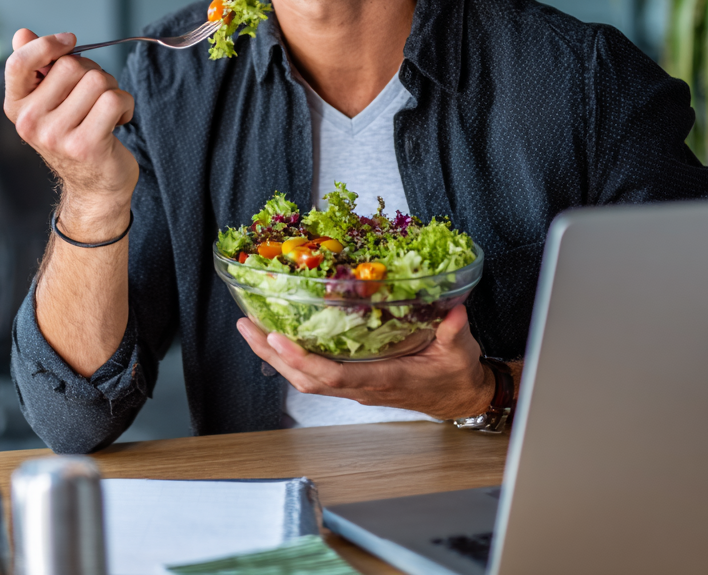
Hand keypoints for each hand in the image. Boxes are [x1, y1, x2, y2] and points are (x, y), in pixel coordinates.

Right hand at [3, 28, 137, 238]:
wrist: (95, 187)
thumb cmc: (75, 136)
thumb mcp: (51, 103)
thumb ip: (38, 68)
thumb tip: (22, 33)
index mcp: (17, 107)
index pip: (19, 62)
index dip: (47, 44)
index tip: (70, 41)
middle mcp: (31, 122)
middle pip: (72, 66)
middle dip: (93, 72)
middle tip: (95, 97)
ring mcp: (57, 136)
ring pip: (98, 80)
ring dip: (112, 90)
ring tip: (107, 112)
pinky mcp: (86, 144)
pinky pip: (115, 100)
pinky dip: (126, 105)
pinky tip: (119, 121)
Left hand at [237, 305, 494, 419]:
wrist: (460, 398)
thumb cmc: (456, 375)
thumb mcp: (460, 350)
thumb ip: (454, 330)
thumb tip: (453, 309)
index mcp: (385, 379)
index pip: (335, 376)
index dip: (303, 360)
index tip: (277, 339)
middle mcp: (363, 386)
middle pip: (307, 379)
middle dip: (273, 355)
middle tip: (247, 327)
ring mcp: (356, 387)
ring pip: (306, 379)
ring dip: (275, 357)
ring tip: (251, 329)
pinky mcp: (355, 381)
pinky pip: (315, 374)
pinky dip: (291, 358)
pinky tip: (278, 340)